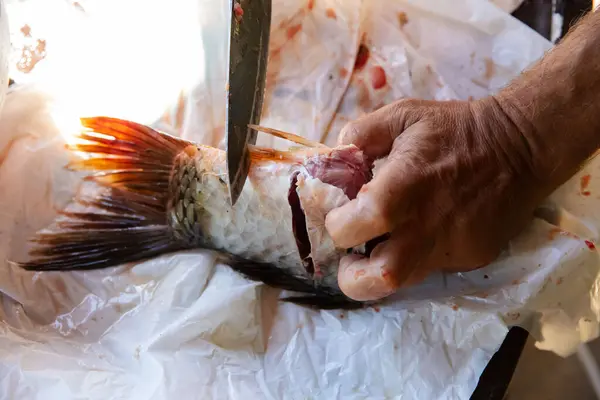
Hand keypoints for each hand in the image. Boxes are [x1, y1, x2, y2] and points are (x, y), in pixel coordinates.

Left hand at [325, 98, 551, 301]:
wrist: (521, 146)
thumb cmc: (455, 129)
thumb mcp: (403, 114)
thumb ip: (361, 134)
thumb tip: (335, 158)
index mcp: (403, 188)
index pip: (352, 227)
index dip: (336, 226)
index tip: (340, 215)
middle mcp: (425, 227)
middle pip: (378, 279)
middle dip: (352, 276)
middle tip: (351, 257)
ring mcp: (452, 248)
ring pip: (404, 283)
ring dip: (380, 272)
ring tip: (379, 247)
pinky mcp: (472, 258)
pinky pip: (432, 267)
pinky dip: (416, 256)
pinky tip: (423, 231)